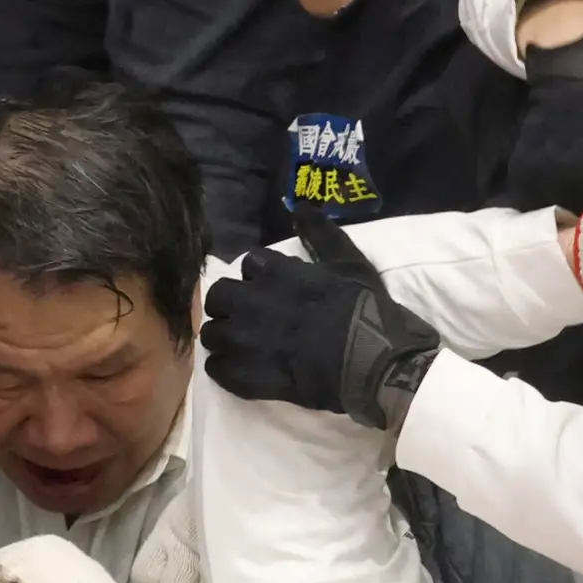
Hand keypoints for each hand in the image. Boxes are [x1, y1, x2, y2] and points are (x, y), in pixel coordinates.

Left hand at [195, 225, 442, 431]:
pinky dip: (226, 368)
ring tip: (245, 345)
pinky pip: (216, 368)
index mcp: (274, 272)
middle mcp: (250, 302)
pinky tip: (243, 369)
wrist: (371, 362)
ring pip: (211, 333)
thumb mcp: (348, 262)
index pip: (247, 264)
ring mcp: (244, 341)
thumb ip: (321, 234)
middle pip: (218, 296)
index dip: (258, 276)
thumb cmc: (363, 309)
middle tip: (249, 315)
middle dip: (229, 303)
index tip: (271, 288)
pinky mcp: (243, 376)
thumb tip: (301, 206)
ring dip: (225, 336)